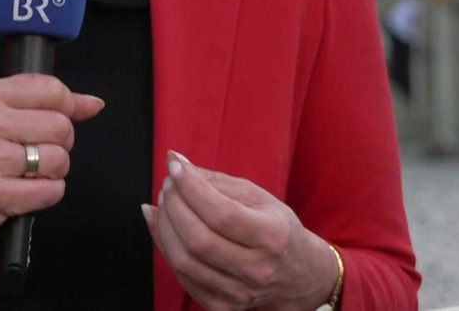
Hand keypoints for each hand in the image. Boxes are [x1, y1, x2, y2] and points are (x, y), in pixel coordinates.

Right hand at [0, 74, 104, 253]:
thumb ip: (41, 102)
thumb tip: (93, 103)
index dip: (68, 107)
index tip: (59, 119)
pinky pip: (51, 191)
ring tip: (28, 173)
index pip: (51, 90)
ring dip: (53, 171)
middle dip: (60, 144)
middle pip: (61, 127)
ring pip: (59, 160)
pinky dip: (48, 193)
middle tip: (36, 152)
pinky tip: (26, 191)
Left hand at [142, 151, 336, 310]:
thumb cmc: (274, 226)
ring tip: (165, 201)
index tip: (176, 169)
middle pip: (199, 239)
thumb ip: (214, 179)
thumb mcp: (256, 196)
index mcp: (273, 236)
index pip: (222, 214)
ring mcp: (239, 292)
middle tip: (169, 184)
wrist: (296, 272)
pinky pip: (181, 276)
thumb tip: (175, 162)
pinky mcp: (222, 306)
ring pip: (184, 261)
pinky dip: (165, 246)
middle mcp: (257, 269)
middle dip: (174, 204)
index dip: (192, 188)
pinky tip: (162, 223)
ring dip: (164, 225)